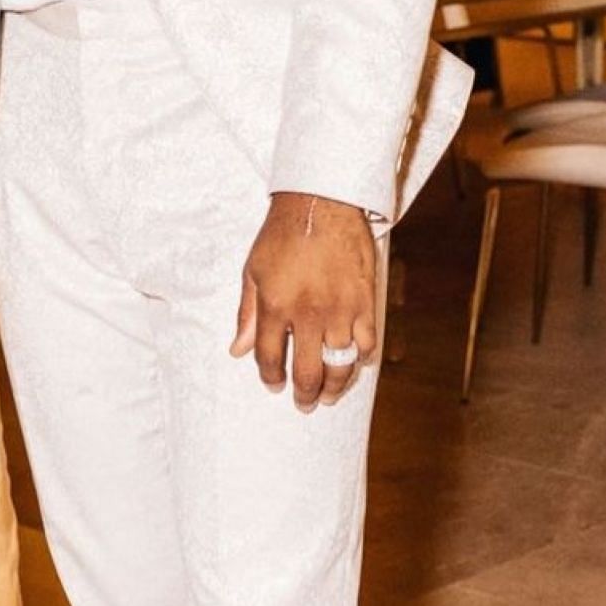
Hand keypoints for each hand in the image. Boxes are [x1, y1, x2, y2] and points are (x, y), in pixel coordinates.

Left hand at [230, 192, 377, 409]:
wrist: (321, 202)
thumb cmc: (282, 234)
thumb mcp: (253, 271)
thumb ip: (247, 314)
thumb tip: (238, 350)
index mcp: (276, 306)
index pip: (271, 358)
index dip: (270, 378)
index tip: (274, 386)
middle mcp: (309, 314)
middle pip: (308, 371)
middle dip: (304, 394)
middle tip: (305, 403)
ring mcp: (341, 310)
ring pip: (340, 363)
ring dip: (334, 385)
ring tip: (328, 394)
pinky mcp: (365, 301)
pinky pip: (367, 342)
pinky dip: (361, 357)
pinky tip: (354, 361)